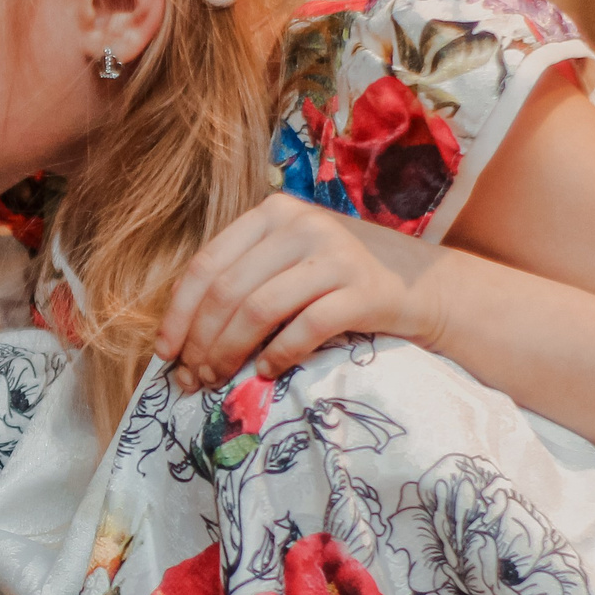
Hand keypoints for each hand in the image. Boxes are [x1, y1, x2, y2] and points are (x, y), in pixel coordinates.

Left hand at [155, 197, 444, 388]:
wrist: (429, 285)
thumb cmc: (346, 278)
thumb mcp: (293, 259)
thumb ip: (247, 277)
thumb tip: (185, 335)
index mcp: (273, 212)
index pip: (206, 264)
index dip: (178, 314)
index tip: (165, 354)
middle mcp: (302, 224)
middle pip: (227, 291)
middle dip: (201, 342)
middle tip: (191, 380)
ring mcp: (335, 255)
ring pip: (258, 310)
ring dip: (229, 353)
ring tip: (218, 381)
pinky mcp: (364, 290)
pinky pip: (304, 328)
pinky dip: (277, 356)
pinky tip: (266, 373)